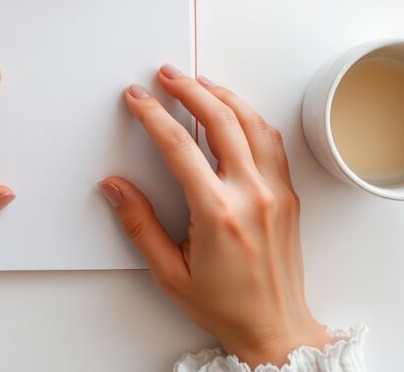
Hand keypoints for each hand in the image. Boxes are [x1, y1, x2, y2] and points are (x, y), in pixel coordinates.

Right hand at [99, 65, 330, 366]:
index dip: (154, 115)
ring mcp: (275, 192)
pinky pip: (271, 142)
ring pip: (253, 124)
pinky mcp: (288, 195)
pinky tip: (235, 111)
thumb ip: (140, 225)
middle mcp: (251, 195)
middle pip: (220, 121)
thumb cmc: (225, 306)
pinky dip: (250, 117)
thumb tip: (115, 187)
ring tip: (199, 82)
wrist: (276, 328)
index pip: (179, 146)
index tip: (138, 98)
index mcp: (218, 214)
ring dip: (224, 96)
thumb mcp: (169, 272)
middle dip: (189, 90)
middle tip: (167, 75)